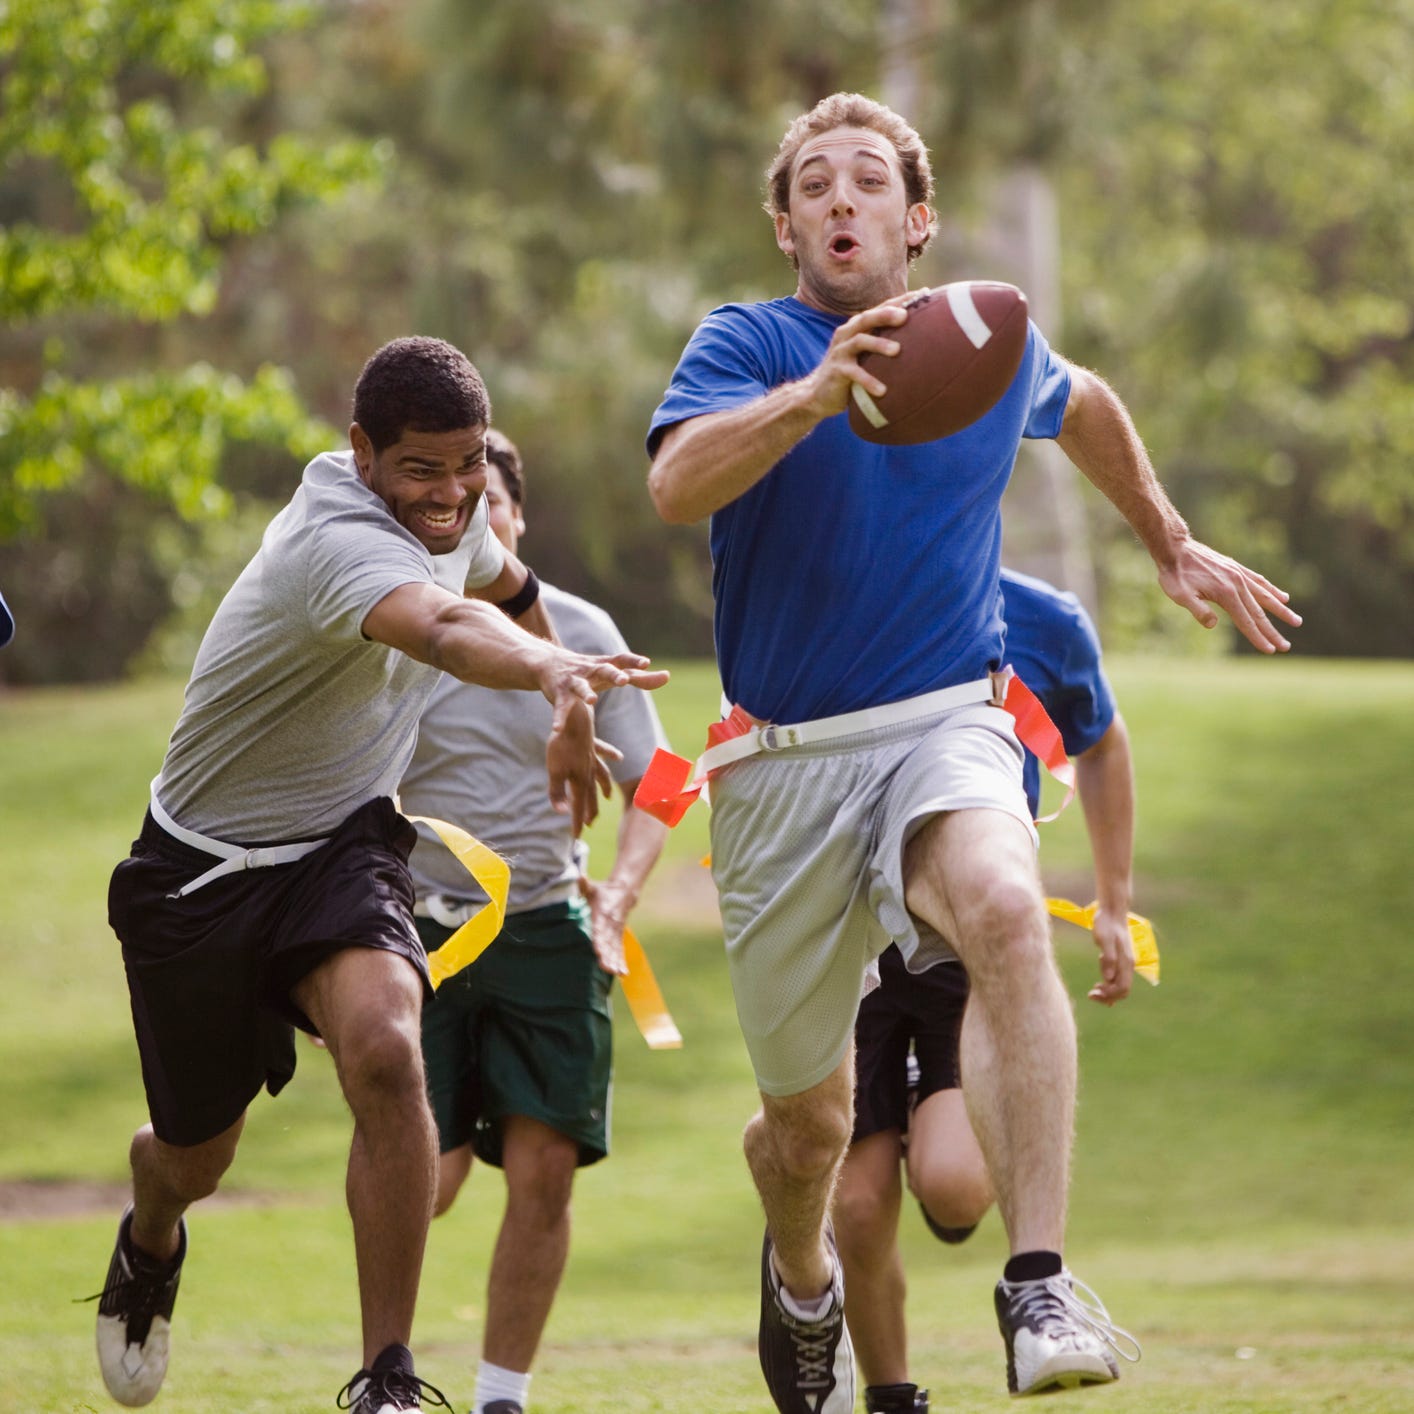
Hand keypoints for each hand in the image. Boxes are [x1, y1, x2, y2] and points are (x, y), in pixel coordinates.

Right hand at [540, 648, 669, 734]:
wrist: (550, 663)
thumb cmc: (591, 670)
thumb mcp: (615, 673)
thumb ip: (641, 678)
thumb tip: (668, 676)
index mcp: (606, 665)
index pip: (622, 660)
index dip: (634, 661)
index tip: (646, 663)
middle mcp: (591, 670)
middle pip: (604, 670)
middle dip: (614, 674)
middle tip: (623, 680)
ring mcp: (574, 681)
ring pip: (580, 686)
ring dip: (586, 692)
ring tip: (592, 701)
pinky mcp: (560, 694)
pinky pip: (561, 708)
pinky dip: (559, 719)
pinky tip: (557, 731)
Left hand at [546, 698, 624, 832]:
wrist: (574, 718)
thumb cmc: (562, 745)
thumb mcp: (555, 771)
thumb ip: (558, 793)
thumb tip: (562, 812)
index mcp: (580, 781)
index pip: (578, 807)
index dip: (577, 823)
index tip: (576, 837)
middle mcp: (589, 772)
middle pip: (590, 796)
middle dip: (589, 811)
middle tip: (588, 825)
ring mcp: (592, 758)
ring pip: (600, 778)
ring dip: (603, 790)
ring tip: (606, 799)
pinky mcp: (591, 745)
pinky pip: (603, 753)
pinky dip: (611, 756)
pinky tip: (619, 757)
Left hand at [578, 873, 630, 975]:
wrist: (625, 892)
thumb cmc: (603, 891)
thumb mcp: (593, 887)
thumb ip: (584, 884)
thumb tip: (579, 876)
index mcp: (602, 914)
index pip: (600, 929)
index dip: (599, 939)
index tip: (598, 950)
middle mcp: (610, 925)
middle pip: (608, 943)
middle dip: (607, 956)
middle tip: (606, 968)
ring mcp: (616, 932)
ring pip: (615, 949)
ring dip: (615, 961)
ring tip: (614, 973)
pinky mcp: (619, 936)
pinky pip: (620, 950)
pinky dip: (622, 961)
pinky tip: (623, 974)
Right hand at [804, 299, 909, 417]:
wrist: (819, 393)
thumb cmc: (851, 371)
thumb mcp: (866, 353)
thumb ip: (883, 342)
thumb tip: (920, 340)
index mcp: (858, 327)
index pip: (880, 308)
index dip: (900, 301)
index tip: (923, 294)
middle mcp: (848, 333)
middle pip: (867, 318)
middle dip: (886, 314)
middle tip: (905, 315)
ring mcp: (841, 351)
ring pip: (860, 341)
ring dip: (879, 344)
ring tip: (897, 350)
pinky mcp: (837, 371)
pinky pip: (854, 373)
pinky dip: (868, 381)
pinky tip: (882, 390)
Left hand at [1087, 905, 1134, 1005]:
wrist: (1112, 911)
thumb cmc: (1106, 924)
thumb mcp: (1103, 939)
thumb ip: (1108, 958)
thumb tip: (1107, 978)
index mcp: (1125, 961)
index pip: (1122, 988)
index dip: (1109, 995)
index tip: (1093, 992)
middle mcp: (1128, 964)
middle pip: (1123, 990)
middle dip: (1108, 996)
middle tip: (1091, 994)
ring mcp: (1125, 962)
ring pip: (1120, 985)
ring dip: (1108, 991)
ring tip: (1093, 990)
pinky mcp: (1120, 959)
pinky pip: (1118, 977)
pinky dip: (1110, 985)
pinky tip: (1100, 984)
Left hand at [1158, 540, 1301, 653]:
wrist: (1175, 548)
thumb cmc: (1174, 575)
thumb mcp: (1179, 595)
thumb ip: (1198, 610)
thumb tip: (1214, 624)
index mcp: (1226, 594)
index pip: (1246, 622)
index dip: (1258, 638)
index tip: (1271, 650)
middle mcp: (1237, 584)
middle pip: (1259, 613)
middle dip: (1273, 632)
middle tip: (1286, 647)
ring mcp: (1239, 575)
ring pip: (1265, 596)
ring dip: (1281, 611)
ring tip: (1296, 622)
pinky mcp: (1237, 568)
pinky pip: (1260, 581)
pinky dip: (1273, 590)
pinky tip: (1283, 597)